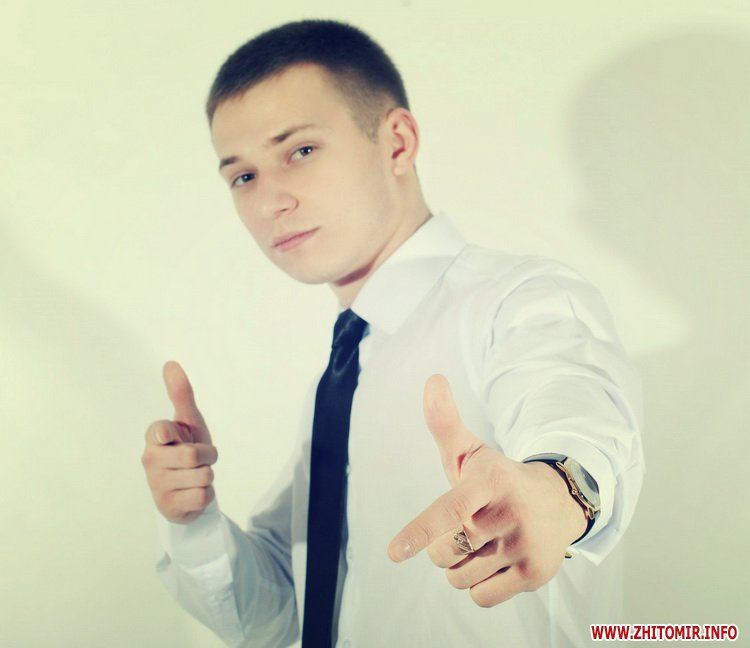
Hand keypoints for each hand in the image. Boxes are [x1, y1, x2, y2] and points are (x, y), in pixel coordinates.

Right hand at [141, 361, 217, 523]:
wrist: (185, 491)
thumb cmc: (186, 449)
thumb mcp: (188, 422)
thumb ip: (181, 394)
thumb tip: (171, 363)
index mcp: (154, 437)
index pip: (161, 430)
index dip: (170, 432)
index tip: (168, 435)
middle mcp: (150, 460)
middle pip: (193, 454)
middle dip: (208, 456)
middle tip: (199, 459)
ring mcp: (157, 484)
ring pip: (203, 476)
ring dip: (208, 475)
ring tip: (195, 475)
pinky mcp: (168, 506)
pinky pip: (204, 496)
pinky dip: (206, 494)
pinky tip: (193, 493)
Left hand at [387, 375, 585, 606]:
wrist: (557, 501)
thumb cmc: (498, 478)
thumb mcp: (472, 451)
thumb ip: (444, 421)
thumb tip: (432, 379)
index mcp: (489, 481)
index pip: (451, 509)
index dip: (421, 530)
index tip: (395, 553)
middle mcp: (509, 513)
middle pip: (444, 551)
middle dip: (444, 544)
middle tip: (467, 525)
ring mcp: (524, 546)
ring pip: (459, 578)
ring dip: (460, 566)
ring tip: (483, 543)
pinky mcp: (535, 575)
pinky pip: (480, 597)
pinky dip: (479, 586)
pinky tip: (496, 562)